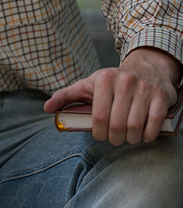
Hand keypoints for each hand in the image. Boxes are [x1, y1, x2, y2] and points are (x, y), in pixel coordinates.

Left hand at [44, 47, 180, 145]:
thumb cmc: (112, 81)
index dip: (98, 133)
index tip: (100, 135)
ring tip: (128, 138)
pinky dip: (148, 135)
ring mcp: (145, 88)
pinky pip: (154, 124)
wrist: (146, 67)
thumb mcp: (87, 84)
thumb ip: (66, 96)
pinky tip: (144, 135)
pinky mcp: (161, 96)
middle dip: (115, 139)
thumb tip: (46, 108)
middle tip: (115, 139)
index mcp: (104, 79)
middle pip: (117, 125)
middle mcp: (125, 81)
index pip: (98, 116)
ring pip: (135, 127)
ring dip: (131, 139)